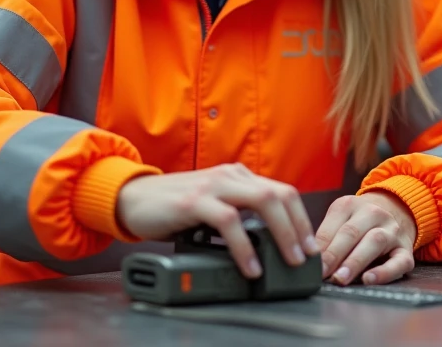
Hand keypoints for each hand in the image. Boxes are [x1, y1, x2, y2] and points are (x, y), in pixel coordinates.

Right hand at [116, 163, 318, 278]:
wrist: (132, 198)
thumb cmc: (173, 205)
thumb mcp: (213, 205)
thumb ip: (238, 214)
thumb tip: (268, 242)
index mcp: (237, 176)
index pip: (282, 191)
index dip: (300, 218)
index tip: (308, 245)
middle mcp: (230, 175)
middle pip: (279, 194)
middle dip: (299, 226)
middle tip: (305, 255)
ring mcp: (213, 186)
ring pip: (262, 202)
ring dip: (282, 234)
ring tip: (288, 260)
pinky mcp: (195, 201)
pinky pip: (229, 221)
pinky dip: (244, 246)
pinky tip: (250, 266)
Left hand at [315, 192, 417, 285]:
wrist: (397, 210)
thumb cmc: (359, 222)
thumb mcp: (340, 220)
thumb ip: (326, 237)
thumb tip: (310, 261)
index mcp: (350, 204)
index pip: (332, 225)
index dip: (320, 247)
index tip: (310, 264)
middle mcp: (373, 213)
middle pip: (351, 232)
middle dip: (334, 255)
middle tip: (322, 273)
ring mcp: (391, 230)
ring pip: (374, 242)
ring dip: (355, 262)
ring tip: (340, 278)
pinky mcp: (406, 250)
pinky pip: (399, 262)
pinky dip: (384, 272)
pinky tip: (368, 280)